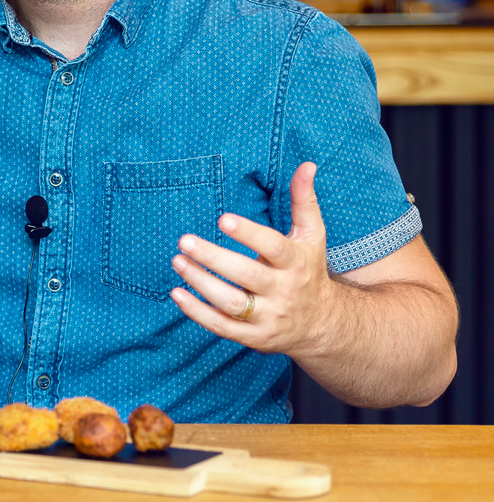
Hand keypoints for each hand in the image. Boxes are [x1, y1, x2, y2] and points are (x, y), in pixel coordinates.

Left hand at [169, 162, 338, 356]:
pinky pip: (222, 327)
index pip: (273, 247)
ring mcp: (268, 317)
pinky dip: (197, 313)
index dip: (249, 234)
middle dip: (213, 258)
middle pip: (246, 275)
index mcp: (296, 263)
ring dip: (201, 283)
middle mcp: (284, 291)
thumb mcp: (312, 236)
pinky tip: (176, 293)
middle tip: (184, 240)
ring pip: (231, 303)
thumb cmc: (308, 270)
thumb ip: (304, 201)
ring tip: (176, 261)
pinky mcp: (253, 337)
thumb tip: (306, 164)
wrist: (323, 325)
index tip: (222, 219)